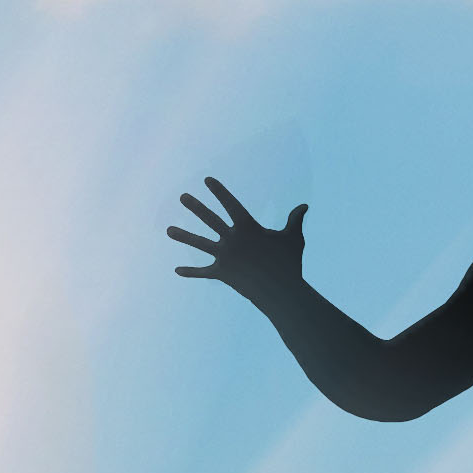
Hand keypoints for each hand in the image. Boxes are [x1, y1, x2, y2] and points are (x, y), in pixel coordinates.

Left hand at [171, 176, 309, 305]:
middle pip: (210, 219)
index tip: (207, 180)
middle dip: (195, 206)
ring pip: (200, 243)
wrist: (281, 292)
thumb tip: (304, 206)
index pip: (230, 204)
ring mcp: (225, 256)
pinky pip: (204, 272)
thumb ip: (295, 220)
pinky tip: (177, 270)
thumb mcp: (293, 238)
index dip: (219, 191)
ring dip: (184, 236)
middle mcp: (232, 239)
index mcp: (247, 227)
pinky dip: (191, 272)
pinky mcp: (222, 274)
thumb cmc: (289, 263)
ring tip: (168, 230)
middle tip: (182, 197)